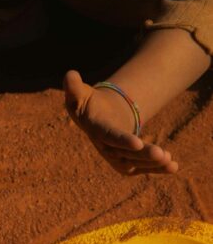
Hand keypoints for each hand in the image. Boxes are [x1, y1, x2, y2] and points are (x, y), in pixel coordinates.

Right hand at [63, 70, 177, 174]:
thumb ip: (74, 86)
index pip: (109, 137)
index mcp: (95, 130)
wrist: (98, 116)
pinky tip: (174, 167)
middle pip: (125, 153)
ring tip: (171, 161)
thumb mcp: (80, 93)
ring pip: (136, 162)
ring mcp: (116, 157)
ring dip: (153, 163)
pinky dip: (157, 169)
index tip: (138, 143)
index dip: (122, 141)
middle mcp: (105, 147)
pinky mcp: (127, 162)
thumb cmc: (88, 103)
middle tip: (162, 154)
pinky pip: (143, 167)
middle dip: (144, 154)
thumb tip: (70, 74)